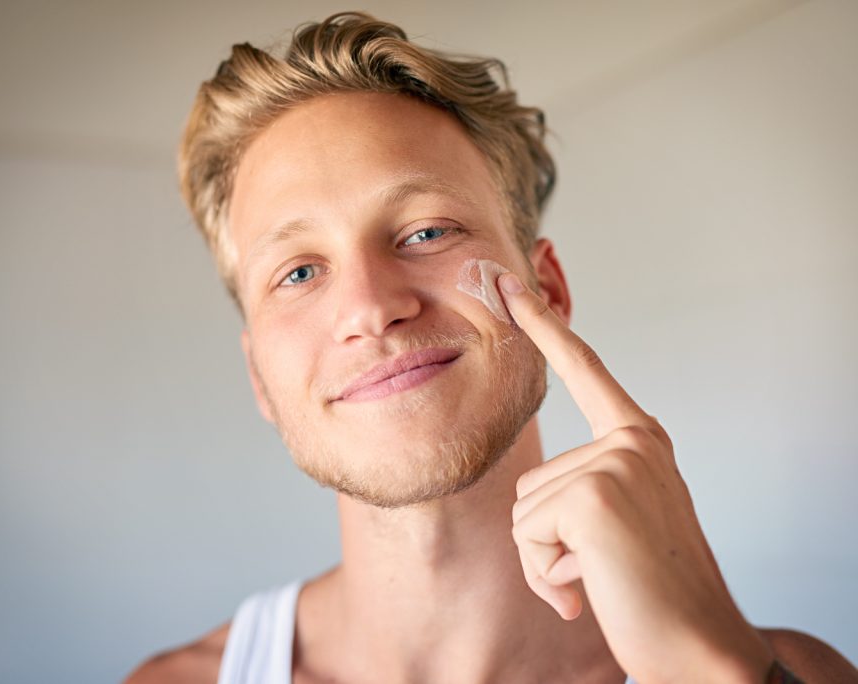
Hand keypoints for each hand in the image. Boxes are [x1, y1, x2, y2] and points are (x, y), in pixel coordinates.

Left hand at [498, 272, 773, 682]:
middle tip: (600, 568)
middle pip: (528, 481)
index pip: (584, 371)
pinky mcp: (595, 496)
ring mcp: (616, 464)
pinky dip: (549, 576)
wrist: (697, 646)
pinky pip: (528, 536)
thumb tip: (538, 500)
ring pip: (522, 513)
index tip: (511, 284)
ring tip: (600, 578)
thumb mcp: (617, 524)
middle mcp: (631, 443)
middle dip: (546, 540)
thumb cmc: (652, 591)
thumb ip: (583, 490)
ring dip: (547, 561)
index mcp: (638, 441)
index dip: (545, 327)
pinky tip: (593, 589)